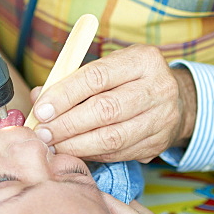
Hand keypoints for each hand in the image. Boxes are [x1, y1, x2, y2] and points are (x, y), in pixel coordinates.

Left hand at [30, 45, 196, 162]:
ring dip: (76, 144)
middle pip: (106, 109)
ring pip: (112, 137)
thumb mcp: (108, 67)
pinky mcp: (158, 144)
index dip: (65, 95)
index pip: (97, 77)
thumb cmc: (130, 80)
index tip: (42, 109)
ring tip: (53, 144)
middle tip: (43, 132)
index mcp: (143, 60)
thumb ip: (73, 79)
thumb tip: (38, 97)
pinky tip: (74, 150)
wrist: (175, 100)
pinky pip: (118, 153)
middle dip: (68, 124)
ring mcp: (162, 118)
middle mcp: (158, 88)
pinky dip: (91, 153)